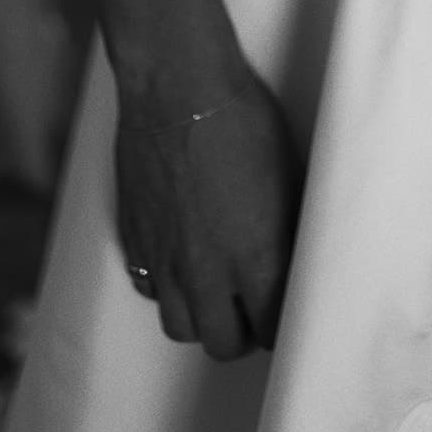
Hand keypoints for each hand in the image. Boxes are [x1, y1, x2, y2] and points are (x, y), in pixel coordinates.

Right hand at [115, 65, 303, 359]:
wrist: (178, 88)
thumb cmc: (242, 120)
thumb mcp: (288, 176)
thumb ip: (288, 231)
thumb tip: (295, 258)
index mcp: (257, 258)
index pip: (274, 329)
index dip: (283, 324)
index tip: (286, 312)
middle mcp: (208, 272)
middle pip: (224, 343)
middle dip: (243, 332)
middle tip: (253, 307)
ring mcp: (165, 261)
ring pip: (181, 327)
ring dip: (202, 317)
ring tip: (217, 290)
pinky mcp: (135, 242)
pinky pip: (150, 290)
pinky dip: (167, 287)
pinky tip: (182, 260)